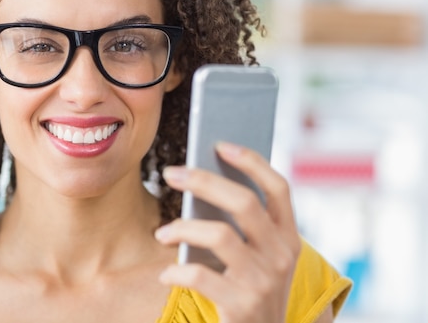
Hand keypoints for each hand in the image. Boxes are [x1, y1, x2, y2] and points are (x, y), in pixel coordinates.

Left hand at [155, 142, 300, 322]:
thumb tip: (203, 188)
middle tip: (172, 174)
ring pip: (219, 234)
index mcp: (289, 239)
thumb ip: (246, 231)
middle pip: (244, 202)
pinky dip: (175, 272)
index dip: (252, 162)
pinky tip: (166, 275)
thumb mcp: (262, 262)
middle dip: (203, 181)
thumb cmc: (252, 296)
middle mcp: (282, 256)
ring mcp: (264, 281)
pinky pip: (199, 274)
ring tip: (161, 234)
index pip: (279, 188)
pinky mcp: (242, 306)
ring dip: (182, 228)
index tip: (220, 145)